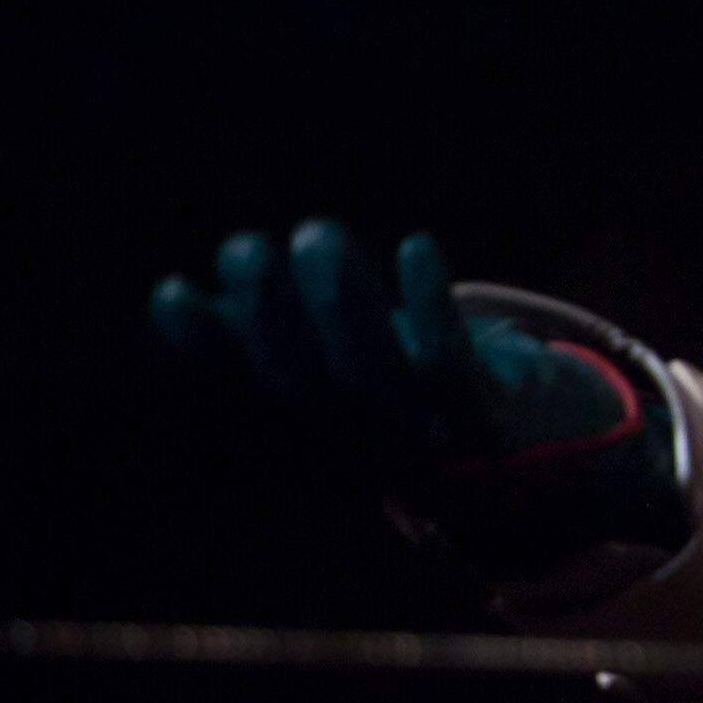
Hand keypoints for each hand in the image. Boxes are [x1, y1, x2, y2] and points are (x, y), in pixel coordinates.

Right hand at [152, 222, 686, 572]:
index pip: (251, 389)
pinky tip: (415, 246)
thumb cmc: (414, 400)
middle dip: (271, 315)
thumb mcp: (341, 373)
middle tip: (243, 246)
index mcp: (317, 436)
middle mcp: (362, 445)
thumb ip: (266, 339)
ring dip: (341, 305)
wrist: (531, 470)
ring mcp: (425, 436)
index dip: (206, 347)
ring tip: (314, 233)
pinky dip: (432, 307)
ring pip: (372, 376)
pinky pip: (455, 367)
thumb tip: (176, 300)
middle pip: (307, 385)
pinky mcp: (489, 415)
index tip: (170, 290)